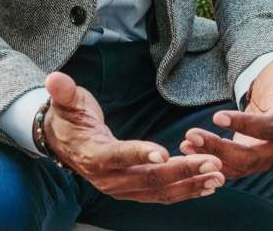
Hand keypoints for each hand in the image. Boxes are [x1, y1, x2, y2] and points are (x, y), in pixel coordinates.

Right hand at [43, 72, 224, 202]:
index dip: (140, 154)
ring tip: (218, 177)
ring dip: (191, 185)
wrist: (62, 143)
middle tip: (212, 162)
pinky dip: (186, 191)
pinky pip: (162, 195)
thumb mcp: (66, 102)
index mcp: (94, 155)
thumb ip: (64, 92)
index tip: (164, 152)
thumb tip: (54, 78)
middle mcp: (109, 179)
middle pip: (148, 178)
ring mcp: (122, 188)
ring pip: (160, 191)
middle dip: (183, 171)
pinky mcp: (133, 190)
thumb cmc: (69, 119)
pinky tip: (208, 186)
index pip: (118, 156)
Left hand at [180, 27, 272, 180]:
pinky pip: (228, 168)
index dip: (244, 124)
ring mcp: (263, 158)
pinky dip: (208, 161)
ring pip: (237, 166)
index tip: (217, 116)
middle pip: (250, 155)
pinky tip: (186, 149)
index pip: (268, 127)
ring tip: (186, 142)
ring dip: (210, 156)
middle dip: (220, 148)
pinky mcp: (248, 163)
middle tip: (193, 134)